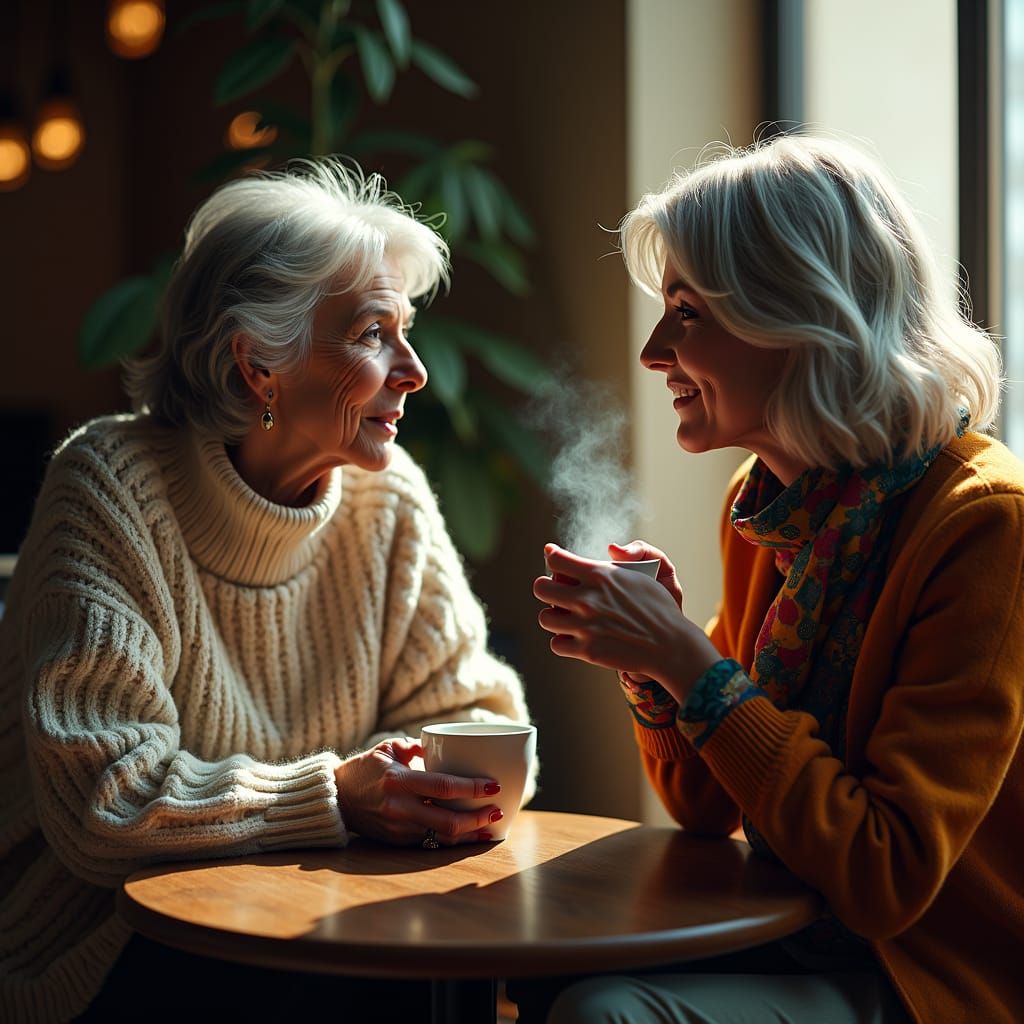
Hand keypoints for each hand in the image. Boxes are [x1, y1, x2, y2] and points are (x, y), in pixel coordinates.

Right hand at [334, 737, 502, 845]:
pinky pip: (430, 843)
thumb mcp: (388, 748)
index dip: (471, 789)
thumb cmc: (363, 769)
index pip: (442, 787)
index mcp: (398, 780)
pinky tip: (469, 836)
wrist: (334, 799)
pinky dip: (452, 840)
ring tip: (492, 828)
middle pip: (448, 822)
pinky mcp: (397, 842)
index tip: (492, 786)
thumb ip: (418, 747)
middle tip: (498, 811)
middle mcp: (399, 808)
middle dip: (478, 820)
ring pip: (442, 838)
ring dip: (470, 835)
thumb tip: (444, 748)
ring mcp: (398, 829)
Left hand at [534, 543, 720, 702]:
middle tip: (554, 590)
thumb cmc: (657, 607)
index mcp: (600, 576)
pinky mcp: (587, 650)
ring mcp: (585, 626)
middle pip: (540, 588)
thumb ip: (612, 565)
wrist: (669, 645)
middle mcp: (588, 600)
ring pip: (545, 618)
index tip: (552, 555)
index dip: (552, 556)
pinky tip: (574, 636)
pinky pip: (556, 644)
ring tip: (564, 616)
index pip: (556, 560)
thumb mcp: (638, 575)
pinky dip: (562, 641)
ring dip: (553, 616)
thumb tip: (605, 551)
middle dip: (545, 587)